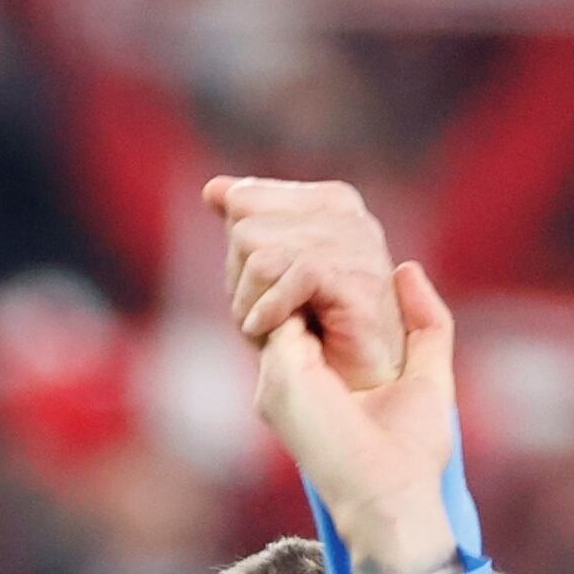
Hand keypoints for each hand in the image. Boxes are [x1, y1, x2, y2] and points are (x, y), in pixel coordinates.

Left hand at [208, 176, 401, 388]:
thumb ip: (247, 226)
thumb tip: (212, 188)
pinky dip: (269, 312)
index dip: (238, 257)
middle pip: (244, 230)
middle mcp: (346, 213)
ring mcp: (357, 243)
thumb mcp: (269, 275)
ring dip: (253, 305)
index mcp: (327, 201)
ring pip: (260, 256)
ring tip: (278, 328)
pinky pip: (288, 275)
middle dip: (243, 284)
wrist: (361, 385)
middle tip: (274, 316)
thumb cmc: (316, 335)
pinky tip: (277, 332)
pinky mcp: (358, 277)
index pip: (243, 201)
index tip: (265, 291)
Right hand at [254, 258, 462, 573]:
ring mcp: (276, 371)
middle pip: (268, 284)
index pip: (291, 301)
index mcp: (307, 373)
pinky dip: (302, 270)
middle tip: (331, 217)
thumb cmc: (411, 458)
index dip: (303, 259)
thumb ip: (425, 325)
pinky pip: (279, 296)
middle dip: (287, 239)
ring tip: (335, 234)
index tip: (334, 227)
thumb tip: (407, 268)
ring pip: (265, 280)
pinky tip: (333, 255)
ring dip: (294, 249)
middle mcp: (281, 371)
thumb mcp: (429, 377)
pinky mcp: (282, 371)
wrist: (393, 501)